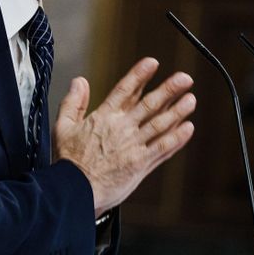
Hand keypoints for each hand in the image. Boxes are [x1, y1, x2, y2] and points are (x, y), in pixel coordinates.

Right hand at [53, 57, 195, 216]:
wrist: (74, 191)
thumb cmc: (68, 163)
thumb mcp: (62, 127)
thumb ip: (73, 102)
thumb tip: (79, 82)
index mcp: (104, 117)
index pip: (125, 89)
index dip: (140, 74)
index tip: (153, 63)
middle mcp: (122, 128)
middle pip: (150, 104)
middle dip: (169, 89)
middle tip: (185, 78)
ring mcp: (134, 146)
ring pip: (161, 124)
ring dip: (178, 111)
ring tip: (191, 99)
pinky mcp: (141, 164)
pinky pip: (163, 147)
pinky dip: (177, 138)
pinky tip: (188, 128)